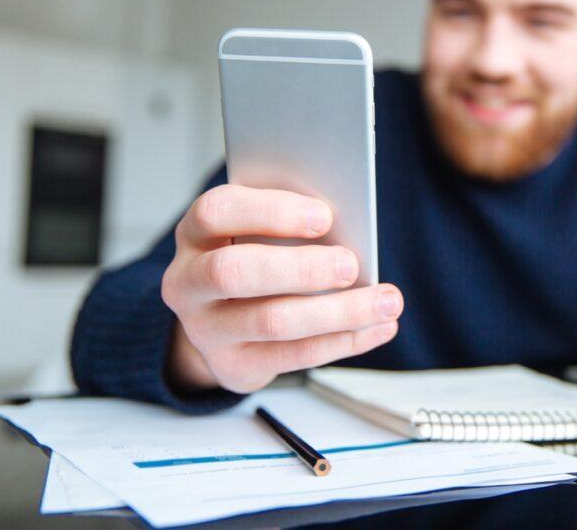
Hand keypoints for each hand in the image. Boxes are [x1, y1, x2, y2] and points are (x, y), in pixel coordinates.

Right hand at [160, 184, 402, 393]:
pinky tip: (378, 327)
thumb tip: (351, 229)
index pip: (217, 212)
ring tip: (387, 301)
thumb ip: (291, 226)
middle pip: (234, 272)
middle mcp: (189, 281)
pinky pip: (294, 356)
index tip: (324, 216)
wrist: (220, 320)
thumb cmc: (254, 257)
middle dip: (300, 268)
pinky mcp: (234, 365)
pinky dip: (344, 340)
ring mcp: (206, 329)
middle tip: (350, 265)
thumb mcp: (260, 233)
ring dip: (338, 312)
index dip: (270, 211)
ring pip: (272, 322)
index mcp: (197, 233)